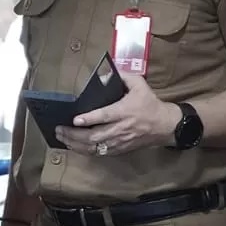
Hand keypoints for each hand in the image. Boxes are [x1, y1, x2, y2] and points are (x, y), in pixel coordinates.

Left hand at [54, 74, 180, 156]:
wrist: (165, 126)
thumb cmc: (150, 104)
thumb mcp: (140, 84)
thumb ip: (123, 76)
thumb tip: (105, 73)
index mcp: (125, 111)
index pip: (105, 116)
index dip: (90, 119)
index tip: (75, 120)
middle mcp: (121, 128)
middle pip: (95, 136)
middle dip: (74, 134)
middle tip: (59, 129)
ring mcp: (119, 141)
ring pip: (95, 147)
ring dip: (76, 144)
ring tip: (61, 137)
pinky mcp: (120, 149)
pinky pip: (99, 153)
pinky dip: (84, 151)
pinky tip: (73, 146)